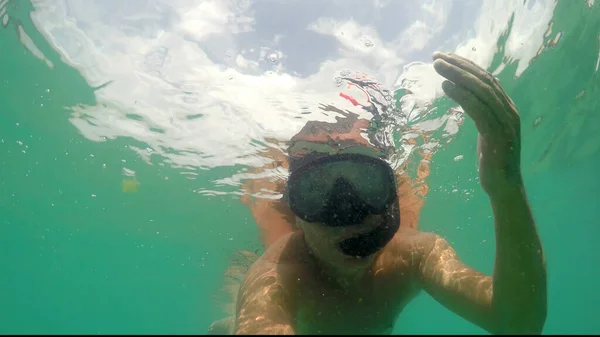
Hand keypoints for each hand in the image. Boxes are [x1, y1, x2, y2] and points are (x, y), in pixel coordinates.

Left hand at [432, 52, 522, 195]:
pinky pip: (478, 110)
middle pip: (483, 80)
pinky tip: (446, 87)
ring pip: (481, 91)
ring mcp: (505, 122)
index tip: (446, 57)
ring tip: (438, 67)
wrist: (504, 187)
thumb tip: (464, 95)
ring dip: (457, 75)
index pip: (486, 79)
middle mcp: (509, 111)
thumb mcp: (486, 130)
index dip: (466, 66)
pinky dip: (462, 96)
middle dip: (459, 66)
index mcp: (507, 107)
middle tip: (436, 57)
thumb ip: (481, 112)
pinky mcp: (497, 135)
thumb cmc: (492, 160)